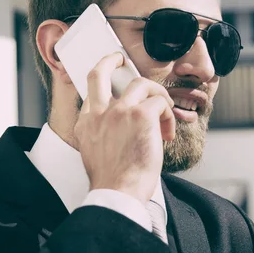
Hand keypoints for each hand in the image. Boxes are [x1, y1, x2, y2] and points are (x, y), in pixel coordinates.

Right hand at [74, 53, 175, 203]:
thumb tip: (121, 128)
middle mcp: (99, 113)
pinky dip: (168, 116)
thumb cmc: (113, 181)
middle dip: (110, 60)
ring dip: (157, 95)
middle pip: (100, 72)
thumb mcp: (94, 153)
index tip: (111, 83)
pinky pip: (160, 102)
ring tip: (163, 112)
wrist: (117, 194)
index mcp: (85, 123)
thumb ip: (102, 134)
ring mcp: (119, 111)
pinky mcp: (141, 115)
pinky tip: (167, 133)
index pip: (90, 92)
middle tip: (120, 59)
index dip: (102, 84)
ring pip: (141, 83)